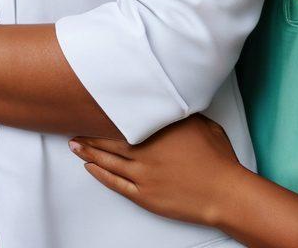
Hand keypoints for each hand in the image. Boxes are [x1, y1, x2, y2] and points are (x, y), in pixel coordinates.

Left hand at [70, 115, 240, 225]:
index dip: (103, 114)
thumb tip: (167, 103)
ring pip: (108, 161)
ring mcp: (143, 175)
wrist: (224, 192)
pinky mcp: (145, 195)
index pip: (122, 118)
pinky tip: (90, 168)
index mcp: (157, 130)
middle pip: (109, 140)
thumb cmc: (217, 157)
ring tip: (74, 145)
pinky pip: (116, 184)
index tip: (89, 105)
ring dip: (89, 152)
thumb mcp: (200, 123)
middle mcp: (145, 151)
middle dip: (89, 134)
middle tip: (72, 126)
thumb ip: (178, 114)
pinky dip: (100, 174)